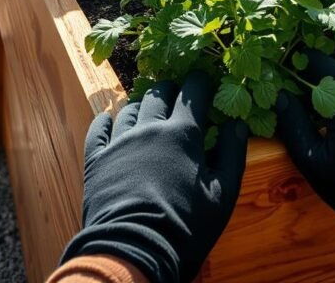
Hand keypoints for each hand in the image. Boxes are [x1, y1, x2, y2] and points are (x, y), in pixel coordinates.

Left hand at [60, 72, 247, 282]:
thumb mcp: (222, 195)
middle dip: (171, 90)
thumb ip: (232, 154)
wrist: (134, 253)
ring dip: (142, 107)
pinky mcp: (96, 160)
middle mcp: (150, 128)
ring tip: (147, 116)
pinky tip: (109, 123)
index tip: (206, 82)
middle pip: (160, 92)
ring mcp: (120, 142)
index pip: (194, 90)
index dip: (201, 82)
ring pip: (130, 108)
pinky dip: (105, 122)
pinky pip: (98, 129)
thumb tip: (238, 123)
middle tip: (177, 99)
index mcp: (183, 133)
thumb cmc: (185, 227)